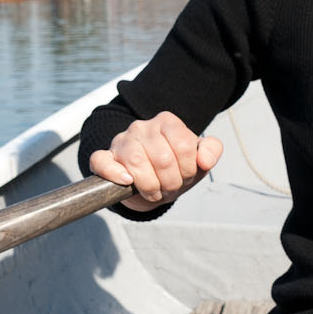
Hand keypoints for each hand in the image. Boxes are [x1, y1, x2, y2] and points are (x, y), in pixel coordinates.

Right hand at [87, 111, 223, 212]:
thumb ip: (211, 152)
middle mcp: (143, 127)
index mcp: (168, 122)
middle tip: (170, 188)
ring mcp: (122, 140)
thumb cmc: (174, 169)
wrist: (150, 182)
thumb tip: (204, 160)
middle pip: (163, 159)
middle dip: (171, 183)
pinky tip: (127, 181)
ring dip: (150, 186)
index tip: (186, 176)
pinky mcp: (105, 157)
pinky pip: (101, 161)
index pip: (184, 146)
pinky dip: (114, 174)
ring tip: (154, 191)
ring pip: (136, 162)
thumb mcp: (198, 161)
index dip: (188, 170)